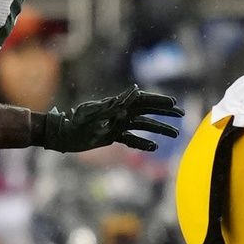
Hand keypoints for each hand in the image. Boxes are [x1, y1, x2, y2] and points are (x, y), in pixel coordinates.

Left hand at [32, 86, 181, 152]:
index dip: (159, 101)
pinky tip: (154, 148)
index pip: (143, 101)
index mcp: (117, 105)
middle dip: (165, 113)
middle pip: (147, 111)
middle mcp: (120, 113)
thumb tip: (132, 96)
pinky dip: (143, 143)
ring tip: (175, 134)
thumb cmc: (74, 123)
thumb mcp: (93, 113)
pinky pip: (132, 139)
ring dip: (159, 129)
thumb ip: (112, 106)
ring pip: (143, 126)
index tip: (174, 104)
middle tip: (182, 115)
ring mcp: (117, 125)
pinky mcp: (113, 136)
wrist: (61, 135)